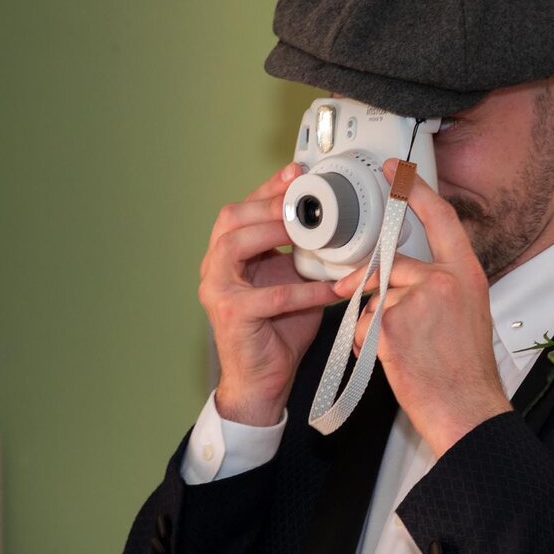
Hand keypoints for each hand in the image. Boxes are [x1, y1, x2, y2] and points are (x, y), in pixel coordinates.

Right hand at [198, 163, 339, 425]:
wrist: (262, 380)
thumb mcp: (292, 281)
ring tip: (309, 234)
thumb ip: (302, 254)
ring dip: (274, 233)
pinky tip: (330, 288)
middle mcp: (215, 267)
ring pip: (234, 246)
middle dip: (269, 203)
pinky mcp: (232, 315)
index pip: (243, 209)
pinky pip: (271, 297)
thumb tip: (337, 225)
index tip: (298, 173)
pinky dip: (305, 291)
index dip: (270, 188)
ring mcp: (217, 290)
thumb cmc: (277, 331)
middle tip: (305, 201)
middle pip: (231, 218)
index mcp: (229, 254)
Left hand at [334, 160, 511, 455]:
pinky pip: (362, 323)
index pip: (440, 219)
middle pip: (392, 265)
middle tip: (374, 312)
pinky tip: (391, 361)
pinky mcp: (391, 324)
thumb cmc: (465, 372)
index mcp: (466, 275)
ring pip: (373, 297)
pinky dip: (366, 343)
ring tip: (401, 351)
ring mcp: (417, 301)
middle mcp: (443, 281)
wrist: (465, 409)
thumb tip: (400, 275)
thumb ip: (438, 288)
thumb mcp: (466, 315)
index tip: (394, 170)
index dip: (415, 191)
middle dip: (373, 286)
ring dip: (374, 323)